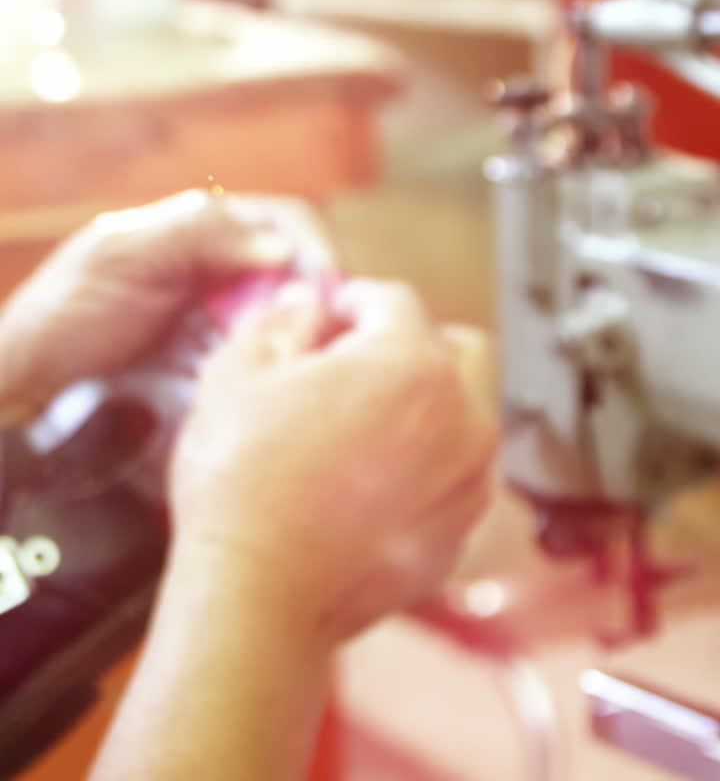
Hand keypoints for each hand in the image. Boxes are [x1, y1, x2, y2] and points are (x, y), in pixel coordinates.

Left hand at [0, 190, 333, 424]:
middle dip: (321, 298)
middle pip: (301, 273)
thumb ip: (196, 234)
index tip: (329, 288)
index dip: (314, 248)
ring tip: (312, 363)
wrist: (27, 391)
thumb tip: (281, 250)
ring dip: (308, 337)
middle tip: (328, 334)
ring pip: (293, 321)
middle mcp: (223, 273)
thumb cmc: (63, 315)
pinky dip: (283, 370)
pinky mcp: (222, 373)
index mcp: (202, 231)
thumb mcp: (120, 255)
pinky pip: (269, 365)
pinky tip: (283, 386)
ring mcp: (224, 326)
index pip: (285, 222)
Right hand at [170, 279, 495, 646]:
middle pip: (456, 348)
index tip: (328, 316)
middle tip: (353, 366)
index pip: (395, 300)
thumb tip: (307, 304)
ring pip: (466, 413)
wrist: (256, 596)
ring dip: (425, 406)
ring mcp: (466, 482)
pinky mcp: (458, 534)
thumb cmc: (244, 487)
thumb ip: (281, 319)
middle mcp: (460, 418)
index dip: (353, 301)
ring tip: (358, 428)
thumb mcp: (238, 373)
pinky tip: (368, 482)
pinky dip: (426, 467)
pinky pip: (456, 476)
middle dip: (410, 345)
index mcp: (412, 364)